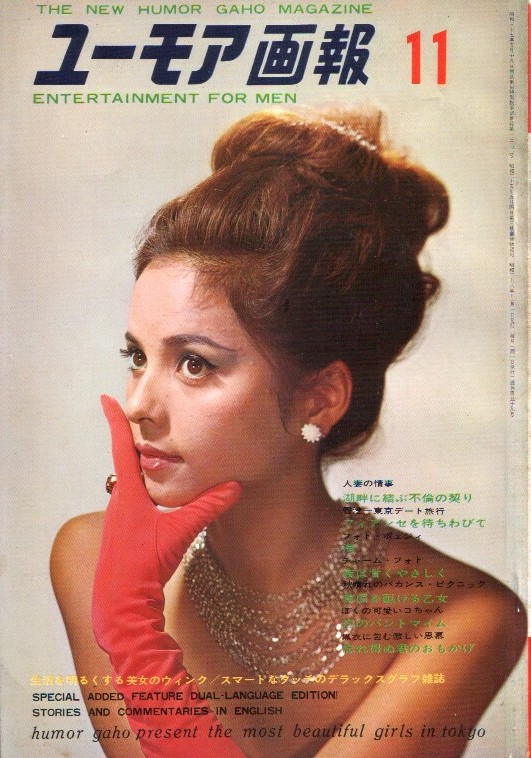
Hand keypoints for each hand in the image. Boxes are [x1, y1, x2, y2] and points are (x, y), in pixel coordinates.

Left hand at [92, 395, 244, 756]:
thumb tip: (234, 486)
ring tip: (156, 450)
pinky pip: (134, 499)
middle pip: (126, 461)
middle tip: (141, 418)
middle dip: (133, 439)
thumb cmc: (143, 565)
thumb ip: (207, 507)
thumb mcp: (180, 532)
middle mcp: (120, 500)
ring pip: (131, 482)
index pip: (122, 447)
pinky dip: (145, 487)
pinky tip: (160, 495)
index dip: (116, 421)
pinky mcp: (124, 532)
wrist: (119, 603)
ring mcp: (120, 518)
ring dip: (142, 465)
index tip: (105, 398)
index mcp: (128, 493)